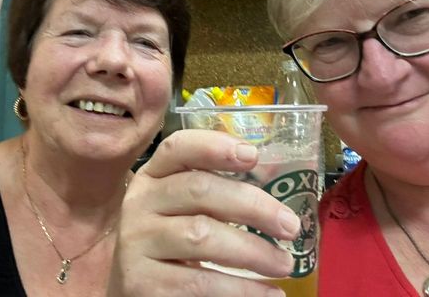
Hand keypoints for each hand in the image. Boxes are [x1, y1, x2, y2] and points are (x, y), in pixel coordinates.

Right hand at [108, 129, 299, 296]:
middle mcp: (139, 203)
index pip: (177, 149)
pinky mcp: (142, 283)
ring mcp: (137, 243)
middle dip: (252, 206)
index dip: (214, 146)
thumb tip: (278, 194)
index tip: (253, 155)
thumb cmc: (172, 242)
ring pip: (200, 236)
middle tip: (290, 226)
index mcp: (153, 176)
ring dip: (252, 250)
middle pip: (198, 190)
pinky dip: (241, 289)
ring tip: (284, 263)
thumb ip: (216, 193)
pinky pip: (200, 282)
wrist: (137, 291)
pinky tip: (268, 293)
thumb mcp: (182, 209)